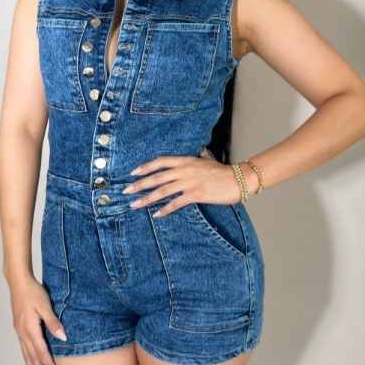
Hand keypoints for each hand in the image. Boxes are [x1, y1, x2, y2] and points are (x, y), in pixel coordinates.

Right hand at [8, 275, 65, 364]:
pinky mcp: (20, 330)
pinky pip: (24, 351)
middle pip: (32, 358)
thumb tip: (63, 337)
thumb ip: (53, 322)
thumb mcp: (45, 305)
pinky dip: (28, 362)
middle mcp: (23, 333)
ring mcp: (20, 333)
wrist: (18, 282)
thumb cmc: (33, 292)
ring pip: (27, 357)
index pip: (41, 351)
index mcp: (29, 328)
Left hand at [123, 147, 240, 216]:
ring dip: (147, 198)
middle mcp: (185, 170)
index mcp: (186, 161)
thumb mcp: (208, 160)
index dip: (146, 167)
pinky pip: (176, 203)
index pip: (161, 162)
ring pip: (163, 190)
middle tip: (126, 191)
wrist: (238, 179)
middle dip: (140, 184)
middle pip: (157, 177)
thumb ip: (201, 156)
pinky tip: (156, 214)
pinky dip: (165, 209)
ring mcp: (190, 182)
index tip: (133, 173)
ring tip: (135, 204)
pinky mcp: (196, 194)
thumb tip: (199, 150)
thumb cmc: (223, 171)